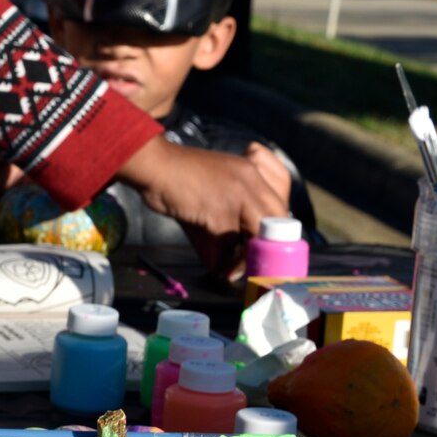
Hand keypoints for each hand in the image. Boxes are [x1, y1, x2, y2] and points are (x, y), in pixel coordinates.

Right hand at [116, 135, 289, 271]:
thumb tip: (233, 250)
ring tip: (234, 270)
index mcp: (251, 170)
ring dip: (247, 258)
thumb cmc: (178, 177)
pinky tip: (215, 267)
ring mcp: (237, 196)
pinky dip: (221, 262)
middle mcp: (250, 181)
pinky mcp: (219, 213)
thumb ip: (231, 210)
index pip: (282, 193)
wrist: (154, 166)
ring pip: (259, 235)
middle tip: (256, 262)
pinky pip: (228, 247)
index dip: (279, 220)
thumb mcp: (215, 184)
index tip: (267, 241)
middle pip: (279, 217)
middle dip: (269, 243)